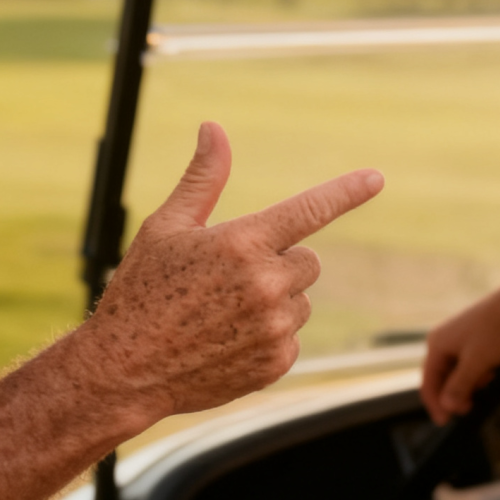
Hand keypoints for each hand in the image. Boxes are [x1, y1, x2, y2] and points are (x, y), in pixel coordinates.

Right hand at [83, 122, 382, 423]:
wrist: (124, 370)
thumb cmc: (140, 291)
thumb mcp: (165, 227)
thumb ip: (202, 178)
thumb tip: (214, 129)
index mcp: (242, 243)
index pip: (309, 210)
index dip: (346, 192)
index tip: (376, 179)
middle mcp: (265, 284)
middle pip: (306, 262)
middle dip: (279, 263)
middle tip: (229, 279)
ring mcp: (273, 327)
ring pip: (300, 301)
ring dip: (275, 302)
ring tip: (222, 314)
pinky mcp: (275, 363)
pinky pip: (292, 338)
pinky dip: (268, 337)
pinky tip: (227, 340)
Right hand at [420, 292, 499, 425]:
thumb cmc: (495, 330)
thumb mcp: (476, 363)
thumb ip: (459, 386)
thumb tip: (446, 406)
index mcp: (437, 344)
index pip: (428, 382)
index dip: (435, 405)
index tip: (444, 422)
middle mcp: (443, 340)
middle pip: (442, 378)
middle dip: (456, 395)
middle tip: (469, 408)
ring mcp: (457, 338)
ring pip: (457, 371)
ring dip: (469, 384)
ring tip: (486, 384)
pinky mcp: (472, 337)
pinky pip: (468, 363)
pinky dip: (478, 373)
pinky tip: (491, 373)